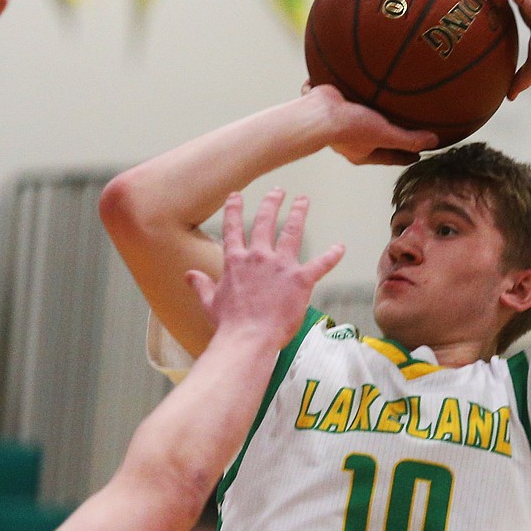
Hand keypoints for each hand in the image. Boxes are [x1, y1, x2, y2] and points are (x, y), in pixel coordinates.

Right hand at [187, 189, 342, 350]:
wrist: (248, 338)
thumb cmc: (229, 324)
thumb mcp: (210, 303)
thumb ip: (201, 285)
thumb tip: (189, 275)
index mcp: (236, 262)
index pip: (233, 229)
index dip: (233, 210)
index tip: (235, 196)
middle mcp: (258, 257)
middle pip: (265, 222)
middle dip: (271, 203)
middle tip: (278, 191)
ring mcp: (281, 266)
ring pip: (291, 232)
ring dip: (298, 214)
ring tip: (303, 200)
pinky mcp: (301, 280)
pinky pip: (320, 264)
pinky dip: (332, 255)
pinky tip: (341, 247)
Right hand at [302, 83, 436, 164]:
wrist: (318, 112)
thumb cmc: (348, 127)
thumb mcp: (384, 134)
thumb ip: (408, 139)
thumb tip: (433, 141)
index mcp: (362, 152)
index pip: (390, 157)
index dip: (405, 156)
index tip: (418, 156)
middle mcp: (351, 140)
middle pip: (375, 139)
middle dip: (390, 136)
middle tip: (406, 131)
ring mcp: (342, 122)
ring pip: (364, 119)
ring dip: (375, 114)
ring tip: (388, 106)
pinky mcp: (337, 105)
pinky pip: (351, 99)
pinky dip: (359, 94)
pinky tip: (368, 83)